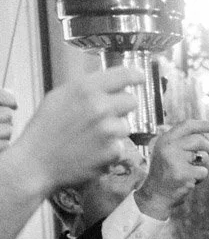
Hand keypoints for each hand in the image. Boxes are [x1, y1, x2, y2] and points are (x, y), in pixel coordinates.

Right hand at [0, 69, 139, 190]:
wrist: (36, 163)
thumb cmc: (45, 130)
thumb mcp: (59, 97)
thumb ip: (85, 88)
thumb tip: (109, 82)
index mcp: (85, 88)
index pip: (123, 75)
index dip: (136, 76)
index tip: (141, 77)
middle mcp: (100, 106)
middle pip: (132, 101)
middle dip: (122, 108)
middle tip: (105, 116)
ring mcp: (108, 130)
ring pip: (127, 125)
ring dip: (115, 131)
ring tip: (92, 137)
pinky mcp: (112, 151)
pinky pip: (121, 146)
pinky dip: (110, 151)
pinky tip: (92, 152)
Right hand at [135, 118, 208, 218]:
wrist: (155, 195)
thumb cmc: (166, 172)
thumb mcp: (167, 152)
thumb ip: (182, 141)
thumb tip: (206, 133)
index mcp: (165, 140)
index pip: (187, 125)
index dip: (204, 124)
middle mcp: (169, 148)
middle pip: (200, 140)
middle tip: (208, 156)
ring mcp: (175, 161)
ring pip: (204, 156)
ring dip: (203, 165)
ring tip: (191, 171)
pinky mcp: (183, 174)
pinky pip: (203, 171)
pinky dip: (200, 178)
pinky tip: (189, 181)